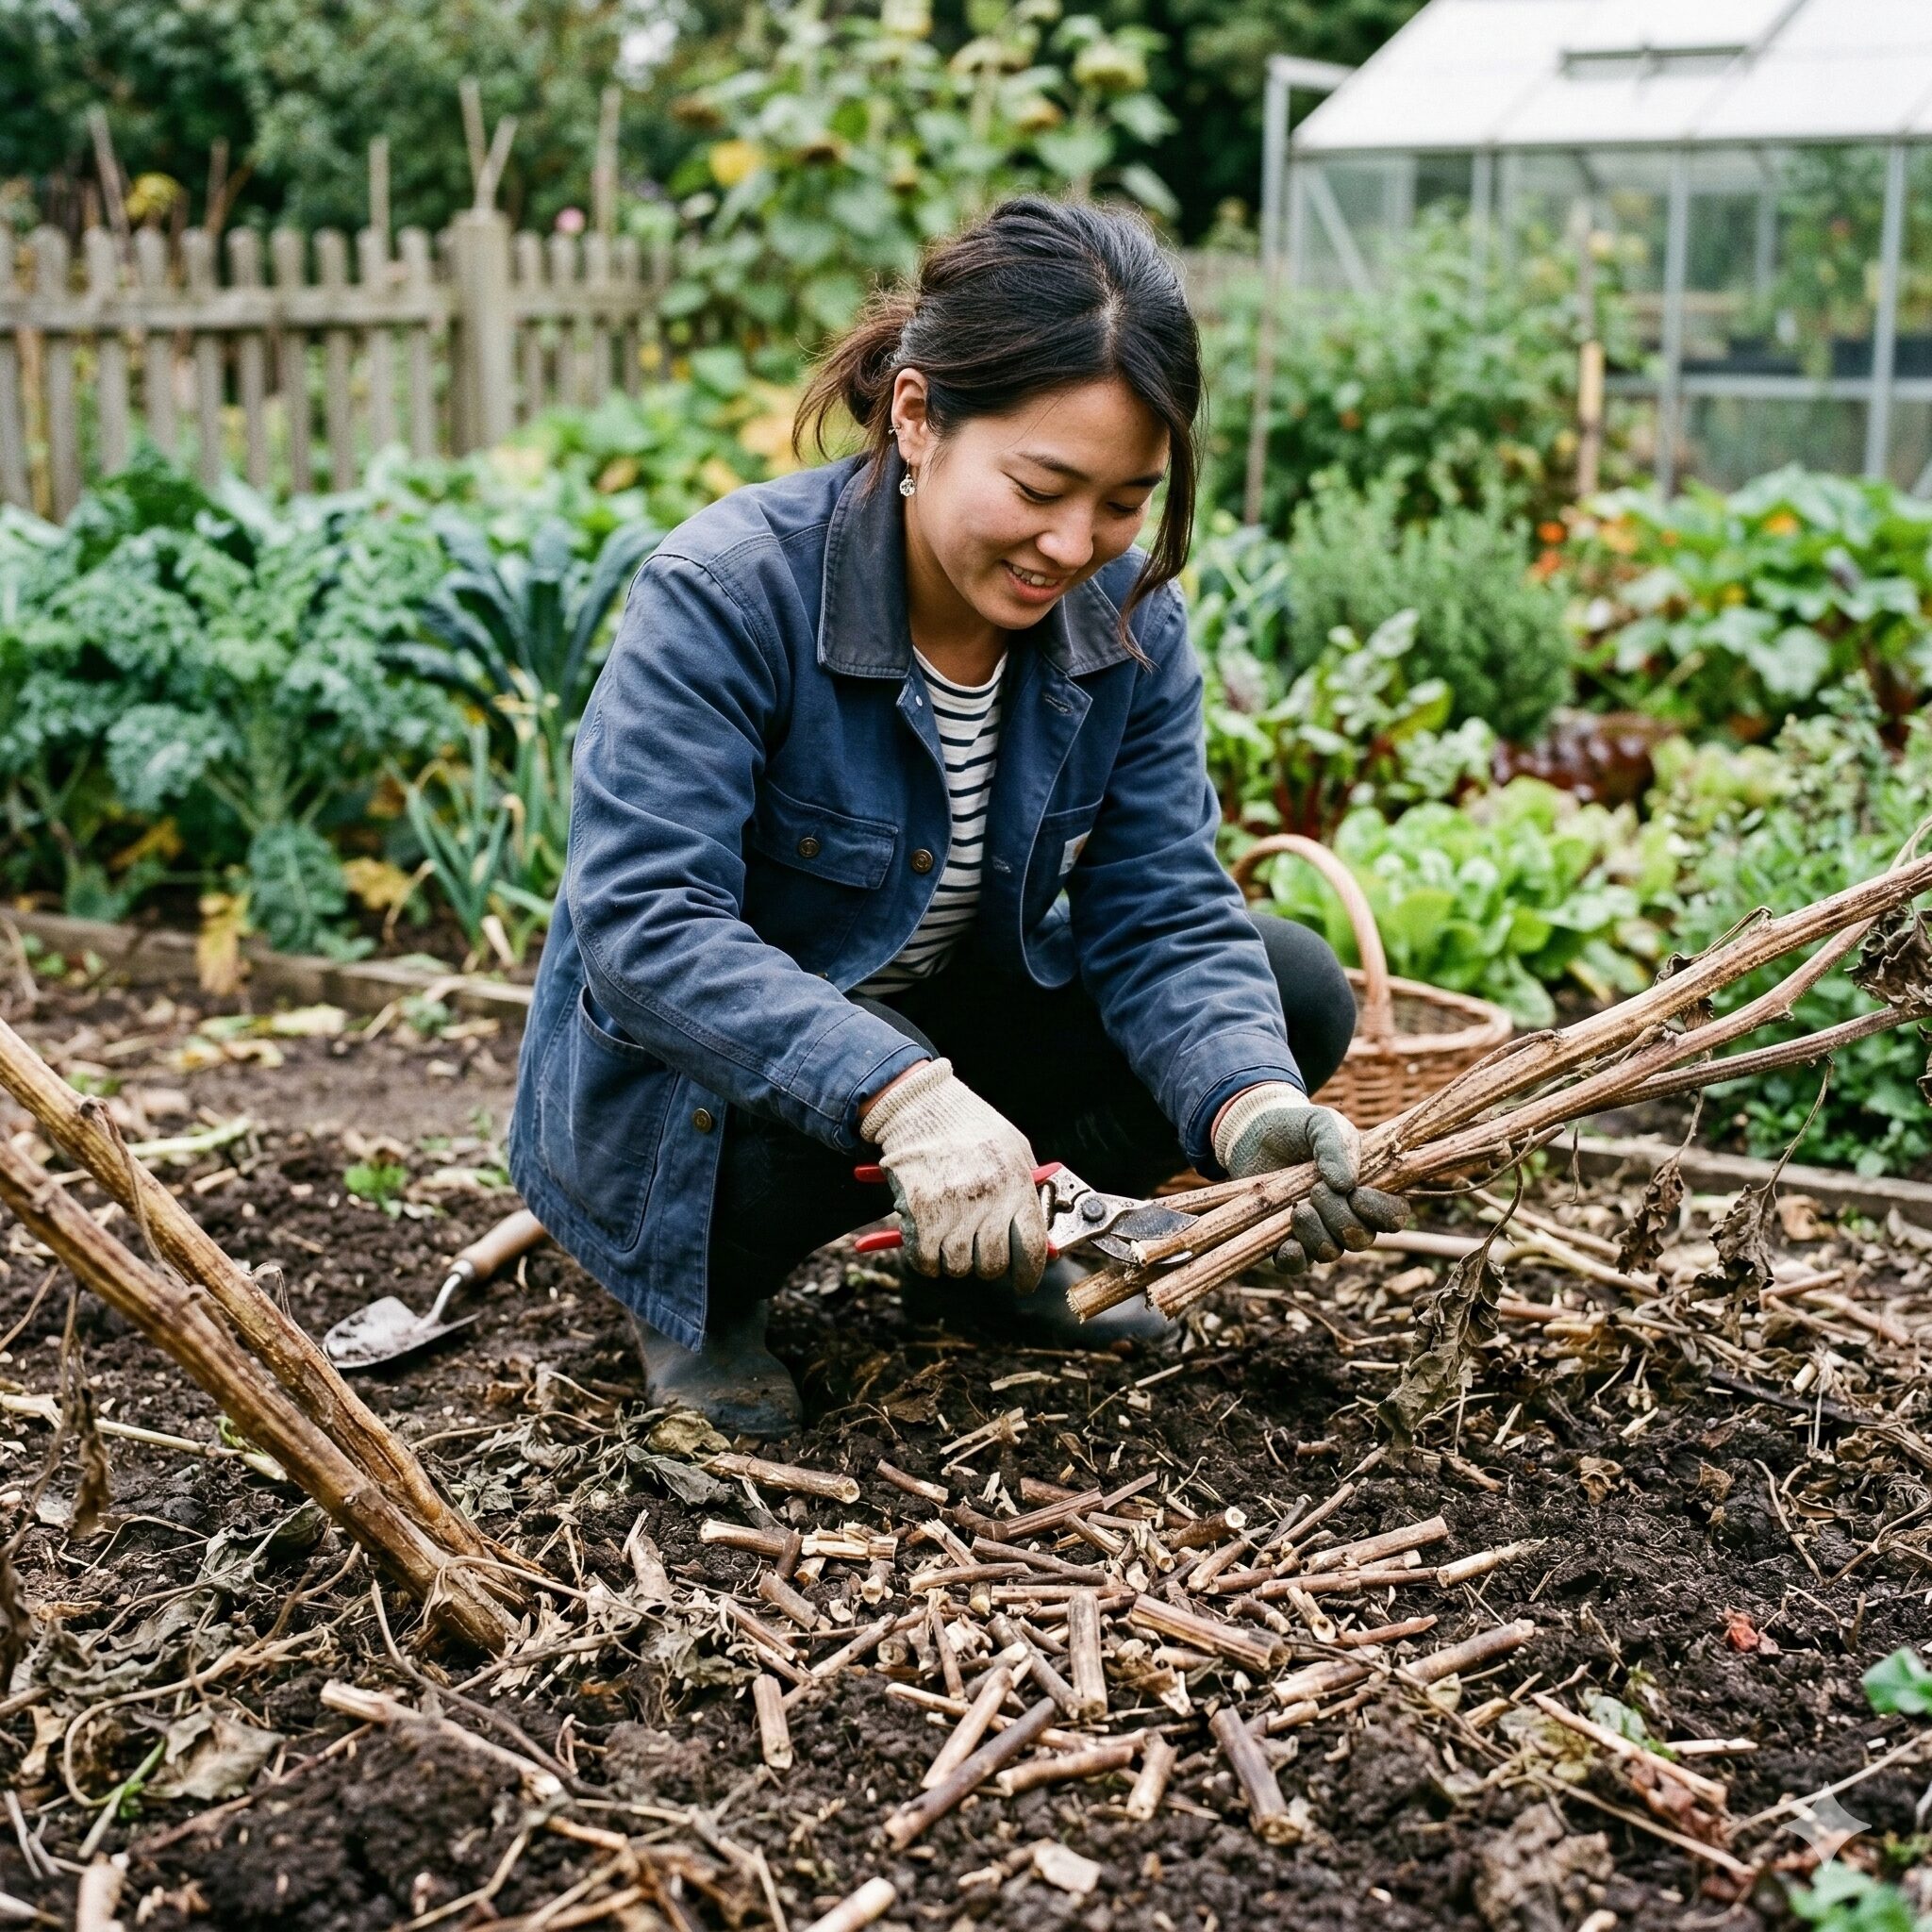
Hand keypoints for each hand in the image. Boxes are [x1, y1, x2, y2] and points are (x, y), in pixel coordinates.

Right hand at [859, 1058, 1049, 1290]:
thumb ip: (1028, 1189)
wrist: (919, 1104)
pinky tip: (926, 1237)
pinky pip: (925, 1260)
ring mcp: (953, 1207)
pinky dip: (925, 1258)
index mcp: (1017, 1183)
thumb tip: (1044, 1236)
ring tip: (949, 1234)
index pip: (1032, 1247)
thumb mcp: (1013, 1148)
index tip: (1024, 1282)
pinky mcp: (919, 1212)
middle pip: (992, 1264)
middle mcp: (988, 1198)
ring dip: (953, 1260)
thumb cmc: (968, 1125)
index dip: (1030, 1273)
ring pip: (957, 1266)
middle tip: (977, 1250)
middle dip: (986, 1265)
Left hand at [1212, 1082, 1408, 1273]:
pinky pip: (1295, 1265)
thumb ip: (1337, 1145)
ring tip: (1299, 1207)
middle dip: (1340, 1217)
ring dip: (1317, 1233)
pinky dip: (1294, 1258)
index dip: (1381, 1213)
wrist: (1253, 1133)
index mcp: (1366, 1190)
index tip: (1356, 1193)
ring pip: (1329, 1253)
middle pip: (1360, 1239)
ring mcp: (1315, 1232)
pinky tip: (1288, 1243)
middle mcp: (1345, 1217)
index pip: (1393, 1217)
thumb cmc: (1298, 1129)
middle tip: (1317, 1189)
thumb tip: (1345, 1185)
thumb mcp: (1322, 1124)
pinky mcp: (1282, 1240)